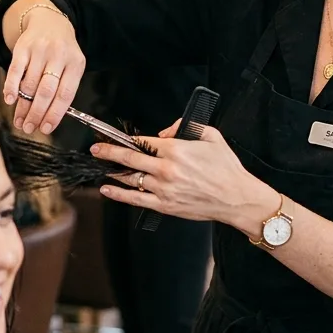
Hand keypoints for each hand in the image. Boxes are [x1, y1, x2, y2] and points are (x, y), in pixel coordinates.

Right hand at [2, 4, 84, 134]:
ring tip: (19, 121)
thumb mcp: (71, 66)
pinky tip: (9, 100)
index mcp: (75, 63)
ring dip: (23, 107)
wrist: (50, 22)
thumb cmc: (62, 52)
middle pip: (46, 91)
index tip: (45, 129)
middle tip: (29, 128)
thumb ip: (64, 88)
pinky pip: (15, 70)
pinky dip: (11, 87)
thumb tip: (48, 118)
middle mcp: (58, 55)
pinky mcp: (23, 47)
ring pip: (29, 84)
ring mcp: (40, 50)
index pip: (65, 94)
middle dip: (36, 113)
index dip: (54, 114)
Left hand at [91, 120, 277, 227]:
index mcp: (175, 150)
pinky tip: (107, 190)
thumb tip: (164, 133)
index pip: (142, 141)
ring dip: (112, 172)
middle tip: (95, 149)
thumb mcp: (211, 136)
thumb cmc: (226, 168)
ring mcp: (163, 189)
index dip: (124, 139)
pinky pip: (136, 199)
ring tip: (100, 167)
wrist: (236, 197)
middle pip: (129, 158)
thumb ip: (185, 127)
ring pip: (130, 178)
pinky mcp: (165, 205)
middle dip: (108, 152)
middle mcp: (165, 169)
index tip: (111, 137)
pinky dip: (119, 194)